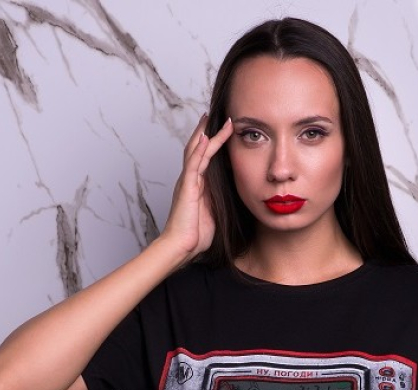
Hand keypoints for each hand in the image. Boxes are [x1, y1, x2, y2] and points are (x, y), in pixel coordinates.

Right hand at [158, 113, 234, 261]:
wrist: (181, 247)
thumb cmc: (196, 236)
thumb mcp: (215, 214)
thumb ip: (221, 201)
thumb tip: (236, 196)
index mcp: (198, 186)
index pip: (205, 158)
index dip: (213, 143)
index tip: (223, 130)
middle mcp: (191, 180)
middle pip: (197, 149)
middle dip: (206, 131)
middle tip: (215, 115)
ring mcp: (187, 182)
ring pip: (195, 151)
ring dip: (204, 134)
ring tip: (210, 118)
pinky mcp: (187, 188)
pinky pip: (193, 164)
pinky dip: (199, 149)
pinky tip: (204, 137)